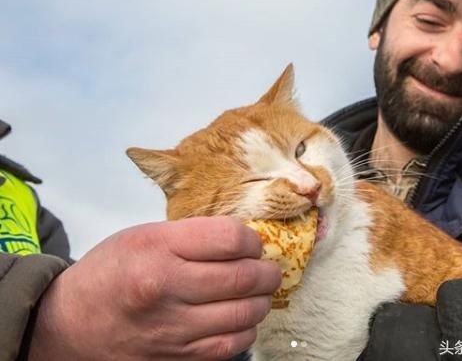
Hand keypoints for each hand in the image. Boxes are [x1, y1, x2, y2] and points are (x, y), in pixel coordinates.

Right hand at [28, 217, 281, 360]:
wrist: (69, 325)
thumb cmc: (109, 273)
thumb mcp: (144, 237)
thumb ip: (193, 235)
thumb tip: (243, 241)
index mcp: (157, 249)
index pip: (230, 240)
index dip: (252, 240)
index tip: (253, 243)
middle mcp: (166, 289)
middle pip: (243, 279)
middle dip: (268, 272)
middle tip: (269, 269)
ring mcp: (172, 330)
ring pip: (243, 316)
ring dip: (262, 302)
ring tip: (259, 293)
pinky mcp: (177, 359)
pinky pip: (230, 346)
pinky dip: (245, 330)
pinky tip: (242, 318)